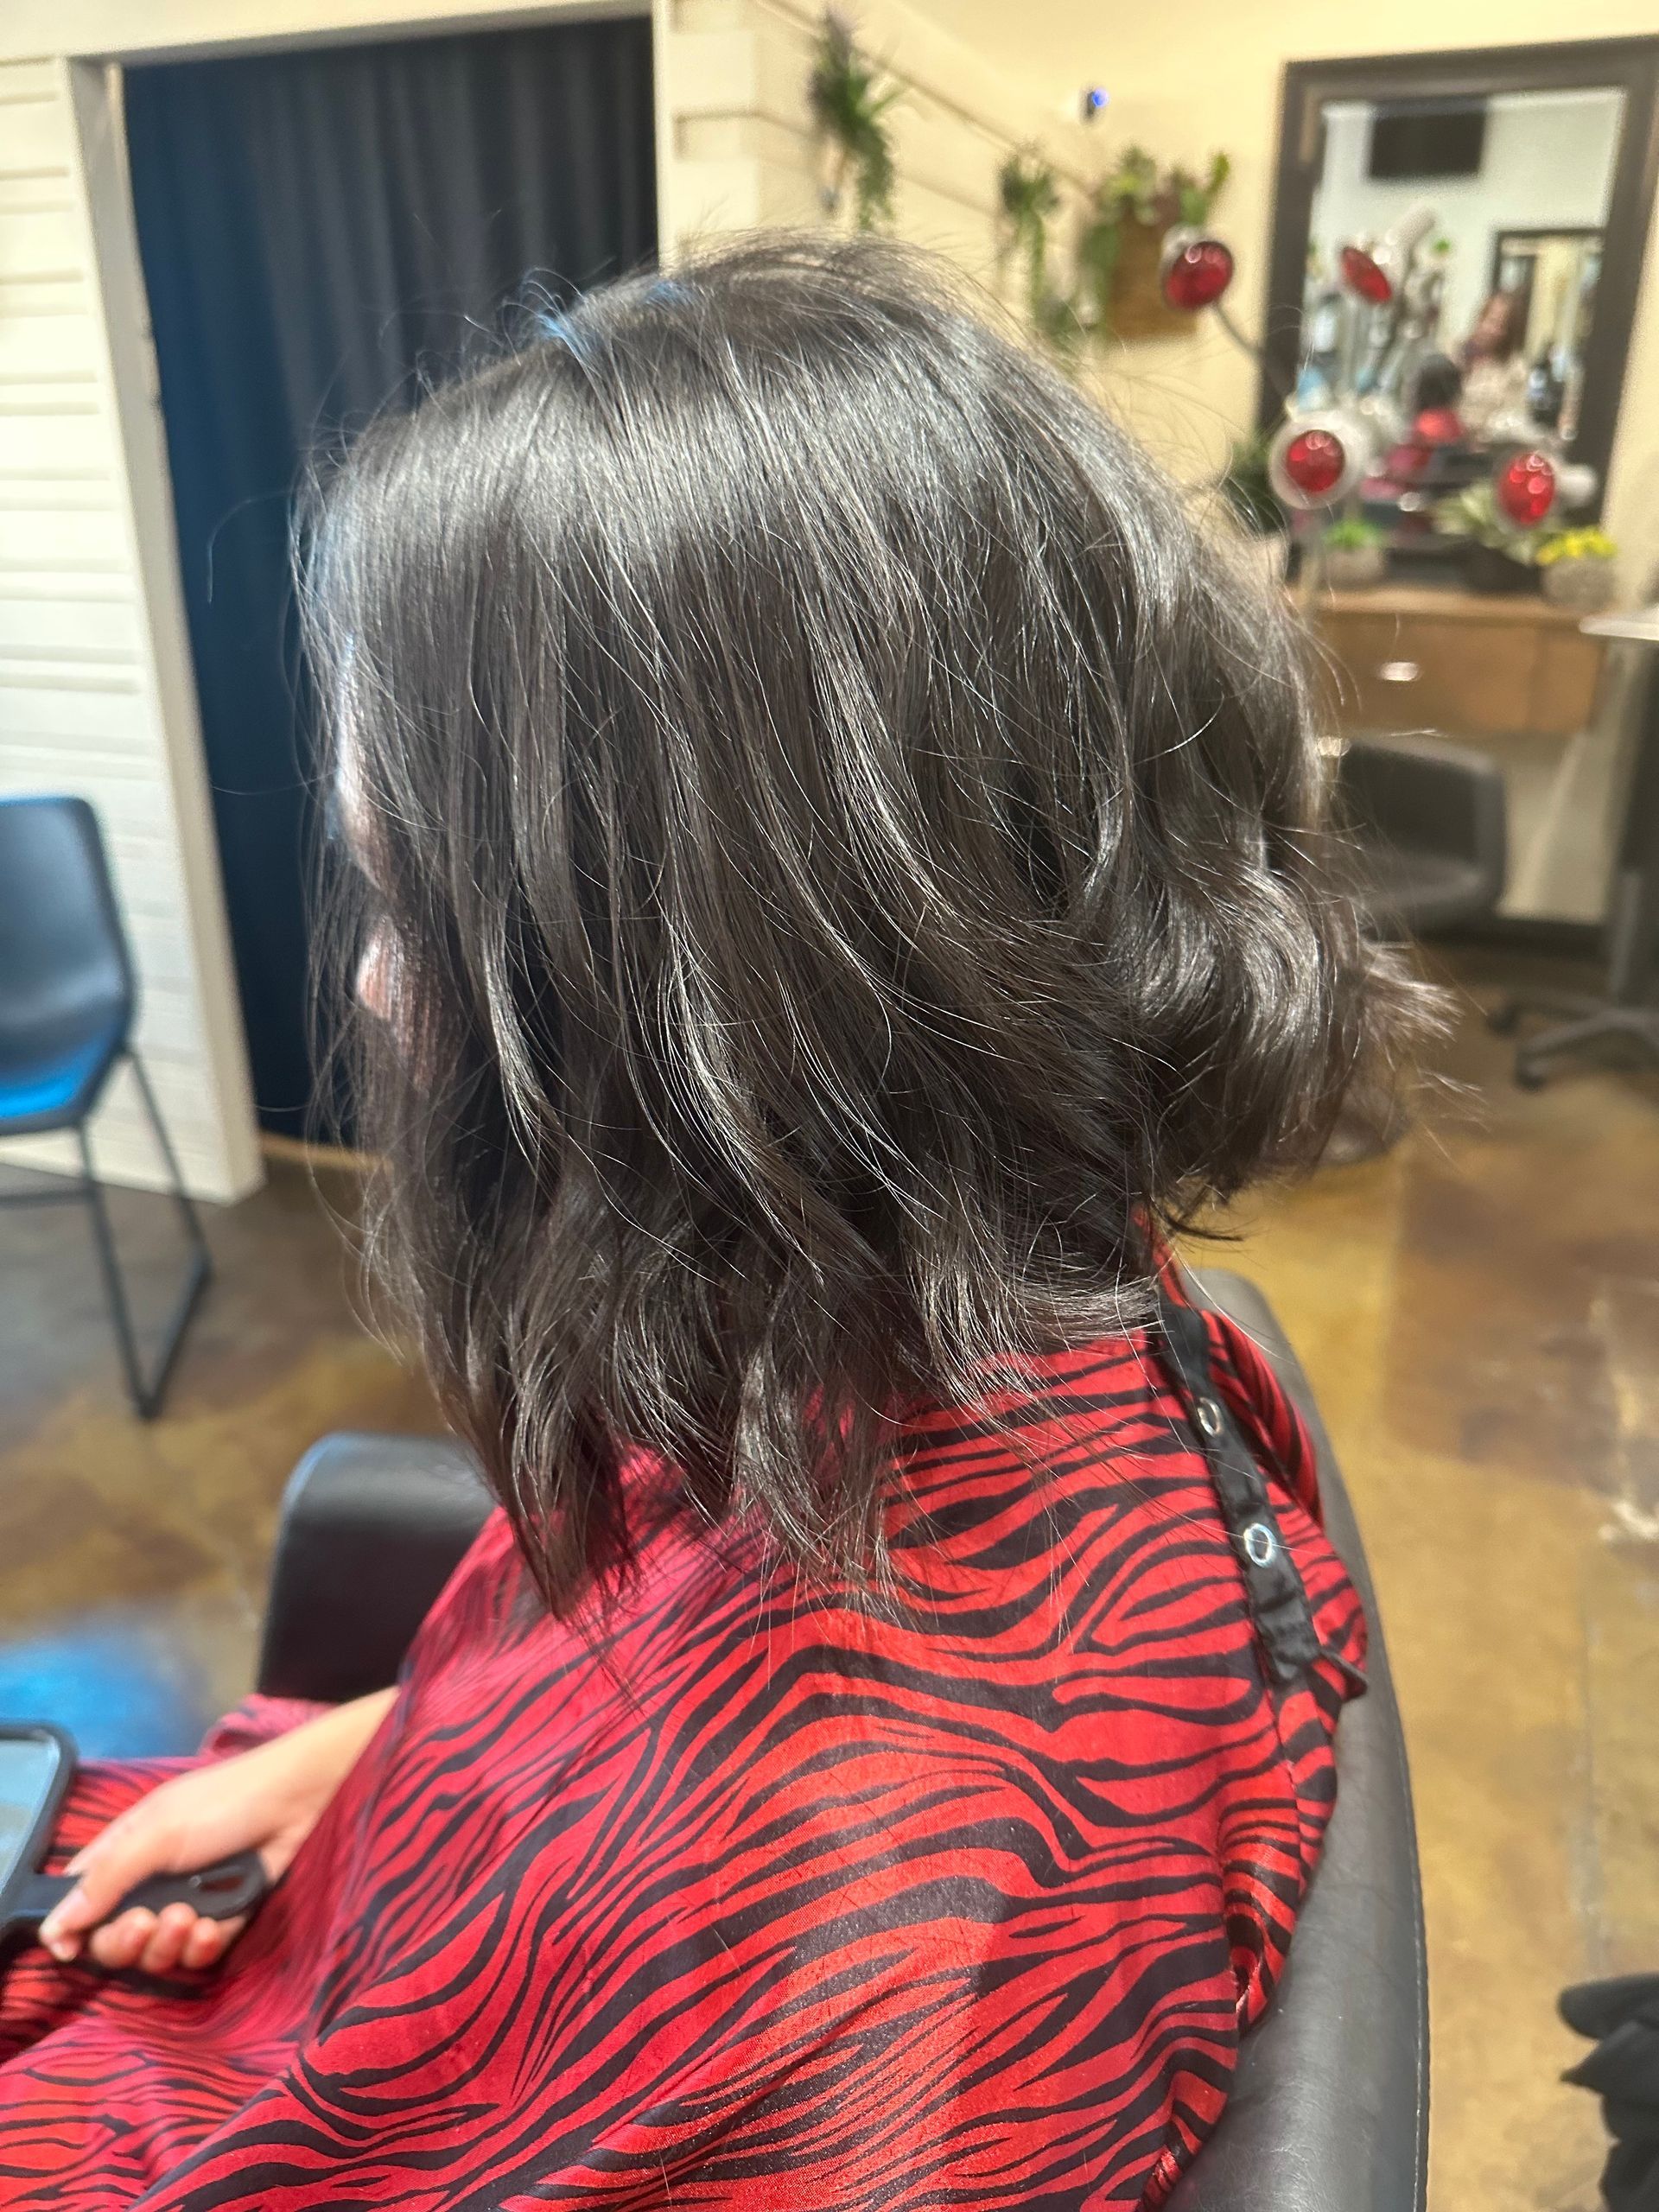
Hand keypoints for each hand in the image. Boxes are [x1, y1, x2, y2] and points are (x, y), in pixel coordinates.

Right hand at [39, 1688, 394, 1975]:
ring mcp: (188, 1901)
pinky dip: (204, 1946)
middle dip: (125, 1940)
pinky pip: (199, 1954)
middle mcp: (151, 1881)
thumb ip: (106, 1879)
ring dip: (168, 1943)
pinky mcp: (224, 1918)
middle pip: (114, 1939)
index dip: (71, 1929)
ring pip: (156, 1953)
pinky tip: (214, 1924)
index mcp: (125, 1852)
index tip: (70, 1949)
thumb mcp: (157, 1833)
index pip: (80, 1902)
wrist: (299, 1800)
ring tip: (189, 1917)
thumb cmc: (225, 1802)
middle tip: (146, 1922)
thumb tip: (53, 1927)